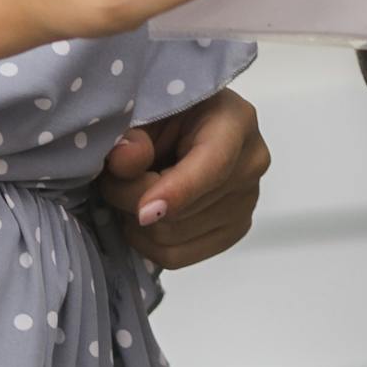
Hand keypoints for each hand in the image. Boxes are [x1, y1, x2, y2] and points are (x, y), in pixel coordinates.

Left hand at [100, 89, 270, 268]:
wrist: (183, 123)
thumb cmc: (166, 110)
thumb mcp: (144, 109)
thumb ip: (133, 134)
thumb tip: (125, 160)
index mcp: (234, 121)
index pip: (213, 167)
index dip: (176, 192)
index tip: (142, 211)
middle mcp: (251, 163)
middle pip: (183, 211)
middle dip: (133, 200)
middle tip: (115, 178)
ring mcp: (246, 201)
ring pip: (173, 238)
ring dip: (138, 222)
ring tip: (131, 192)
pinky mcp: (233, 230)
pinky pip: (178, 256)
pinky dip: (148, 243)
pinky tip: (142, 216)